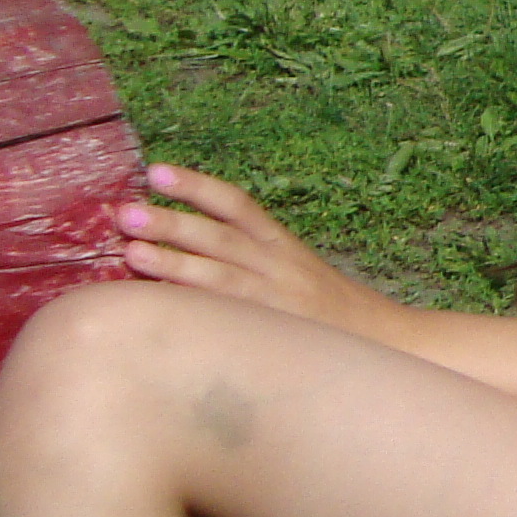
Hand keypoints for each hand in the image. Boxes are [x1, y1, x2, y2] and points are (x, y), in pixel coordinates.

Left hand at [110, 163, 403, 339]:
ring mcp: (276, 303)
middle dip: (174, 223)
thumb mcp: (297, 273)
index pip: (238, 206)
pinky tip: (158, 311)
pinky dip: (194, 312)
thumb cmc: (330, 311)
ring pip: (221, 278)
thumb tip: (183, 245)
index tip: (158, 172)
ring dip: (175, 264)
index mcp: (283, 246)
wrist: (390, 343)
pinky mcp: (275, 336)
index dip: (197, 187)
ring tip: (132, 254)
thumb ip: (250, 259)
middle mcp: (279, 268)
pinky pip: (229, 320)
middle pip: (222, 238)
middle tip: (126, 212)